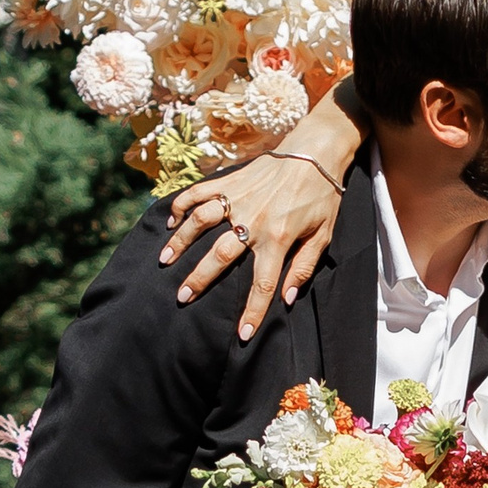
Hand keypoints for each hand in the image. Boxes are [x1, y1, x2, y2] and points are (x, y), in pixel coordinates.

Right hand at [159, 80, 365, 339]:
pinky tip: (170, 221)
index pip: (263, 284)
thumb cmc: (322, 198)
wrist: (316, 152)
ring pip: (201, 222)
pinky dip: (182, 205)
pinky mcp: (230, 181)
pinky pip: (199, 192)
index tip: (242, 334)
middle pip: (220, 256)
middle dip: (199, 279)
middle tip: (181, 297)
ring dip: (181, 242)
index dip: (252, 312)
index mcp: (278, 239)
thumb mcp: (323, 236)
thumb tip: (287, 299)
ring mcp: (238, 199)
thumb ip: (303, 268)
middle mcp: (253, 220)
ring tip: (165, 260)